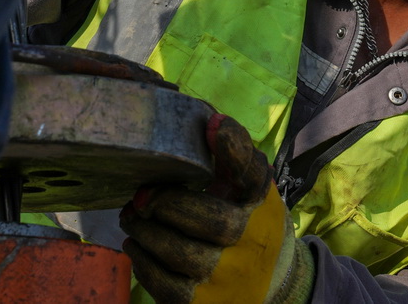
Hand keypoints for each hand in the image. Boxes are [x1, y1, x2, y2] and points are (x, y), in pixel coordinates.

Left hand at [121, 114, 314, 303]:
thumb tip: (213, 121)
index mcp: (261, 205)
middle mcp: (251, 242)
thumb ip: (236, 156)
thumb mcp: (255, 191)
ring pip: (179, 253)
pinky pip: (165, 285)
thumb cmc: (255, 226)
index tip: (212, 126)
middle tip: (141, 197)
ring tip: (132, 218)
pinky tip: (137, 246)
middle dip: (166, 203)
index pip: (253, 174)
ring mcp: (228, 278)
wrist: (275, 286)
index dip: (235, 149)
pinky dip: (144, 262)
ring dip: (146, 232)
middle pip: (212, 219)